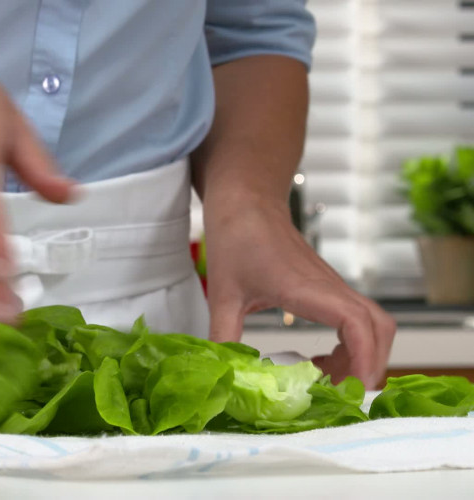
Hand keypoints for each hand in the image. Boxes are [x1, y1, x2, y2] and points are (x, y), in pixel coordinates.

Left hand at [204, 198, 395, 387]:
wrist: (247, 201)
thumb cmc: (237, 238)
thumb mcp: (222, 294)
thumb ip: (223, 336)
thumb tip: (222, 373)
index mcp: (307, 288)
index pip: (356, 323)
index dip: (363, 357)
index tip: (352, 387)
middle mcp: (329, 287)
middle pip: (380, 327)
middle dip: (370, 364)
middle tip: (338, 393)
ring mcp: (333, 286)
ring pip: (373, 323)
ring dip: (361, 355)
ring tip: (324, 378)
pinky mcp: (328, 287)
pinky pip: (357, 318)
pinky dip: (351, 344)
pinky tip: (317, 360)